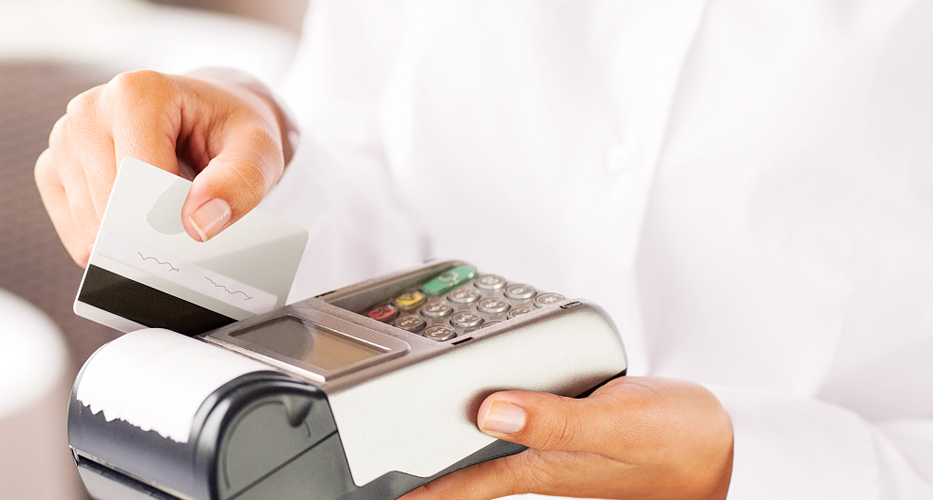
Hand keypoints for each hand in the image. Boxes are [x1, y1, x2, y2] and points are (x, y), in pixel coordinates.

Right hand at [33, 68, 292, 265]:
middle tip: (186, 229)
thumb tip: (197, 225)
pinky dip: (107, 243)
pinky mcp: (51, 167)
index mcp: (136, 92)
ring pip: (91, 227)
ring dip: (130, 238)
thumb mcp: (259, 151)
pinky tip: (133, 221)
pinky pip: (74, 233)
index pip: (141, 180)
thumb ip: (240, 184)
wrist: (206, 120)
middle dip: (151, 234)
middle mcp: (89, 108)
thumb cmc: (229, 133)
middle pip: (112, 206)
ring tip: (161, 212)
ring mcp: (64, 139)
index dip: (173, 216)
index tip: (199, 227)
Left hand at [401, 377, 733, 499]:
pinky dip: (495, 411)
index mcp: (539, 465)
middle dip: (420, 469)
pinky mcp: (573, 426)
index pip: (462, 484)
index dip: (418, 493)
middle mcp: (539, 459)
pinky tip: (484, 402)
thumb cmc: (681, 441)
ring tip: (407, 435)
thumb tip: (489, 410)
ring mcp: (555, 446)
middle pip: (464, 467)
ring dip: (451, 440)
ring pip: (488, 444)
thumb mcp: (616, 424)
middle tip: (373, 466)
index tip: (374, 497)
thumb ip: (554, 419)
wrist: (732, 446)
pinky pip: (520, 420)